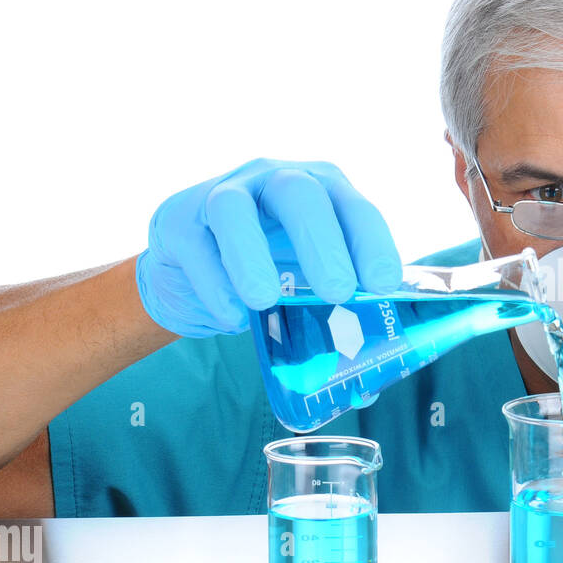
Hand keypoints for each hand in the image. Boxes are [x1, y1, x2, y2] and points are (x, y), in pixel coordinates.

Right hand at [136, 158, 401, 336]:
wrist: (194, 269)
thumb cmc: (271, 270)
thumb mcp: (310, 284)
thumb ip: (337, 315)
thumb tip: (365, 382)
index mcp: (323, 192)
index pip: (354, 207)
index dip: (372, 242)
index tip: (383, 285)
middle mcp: (275, 180)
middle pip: (298, 193)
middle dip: (322, 242)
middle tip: (338, 291)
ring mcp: (224, 193)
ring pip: (233, 208)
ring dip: (252, 256)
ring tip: (266, 301)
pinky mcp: (180, 220)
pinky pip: (195, 245)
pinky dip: (213, 285)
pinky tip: (232, 318)